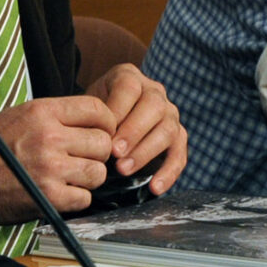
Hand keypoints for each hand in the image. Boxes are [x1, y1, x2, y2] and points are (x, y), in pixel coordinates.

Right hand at [0, 95, 117, 219]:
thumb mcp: (20, 115)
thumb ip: (56, 115)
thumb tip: (91, 122)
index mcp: (43, 112)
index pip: (97, 110)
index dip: (106, 122)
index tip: (101, 132)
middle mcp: (50, 137)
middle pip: (103, 143)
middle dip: (96, 153)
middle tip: (82, 158)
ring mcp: (51, 168)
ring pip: (98, 172)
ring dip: (88, 177)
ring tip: (71, 176)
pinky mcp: (51, 197)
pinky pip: (85, 197)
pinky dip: (76, 198)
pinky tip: (60, 192)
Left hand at [84, 64, 185, 190]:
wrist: (104, 127)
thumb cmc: (92, 118)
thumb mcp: (87, 109)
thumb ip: (91, 117)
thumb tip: (95, 138)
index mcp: (129, 78)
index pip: (129, 88)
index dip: (117, 110)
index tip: (104, 133)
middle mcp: (154, 92)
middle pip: (154, 106)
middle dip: (133, 132)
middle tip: (114, 153)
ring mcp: (170, 114)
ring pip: (167, 130)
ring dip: (146, 152)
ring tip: (124, 170)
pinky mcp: (179, 137)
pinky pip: (179, 154)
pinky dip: (169, 173)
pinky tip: (155, 188)